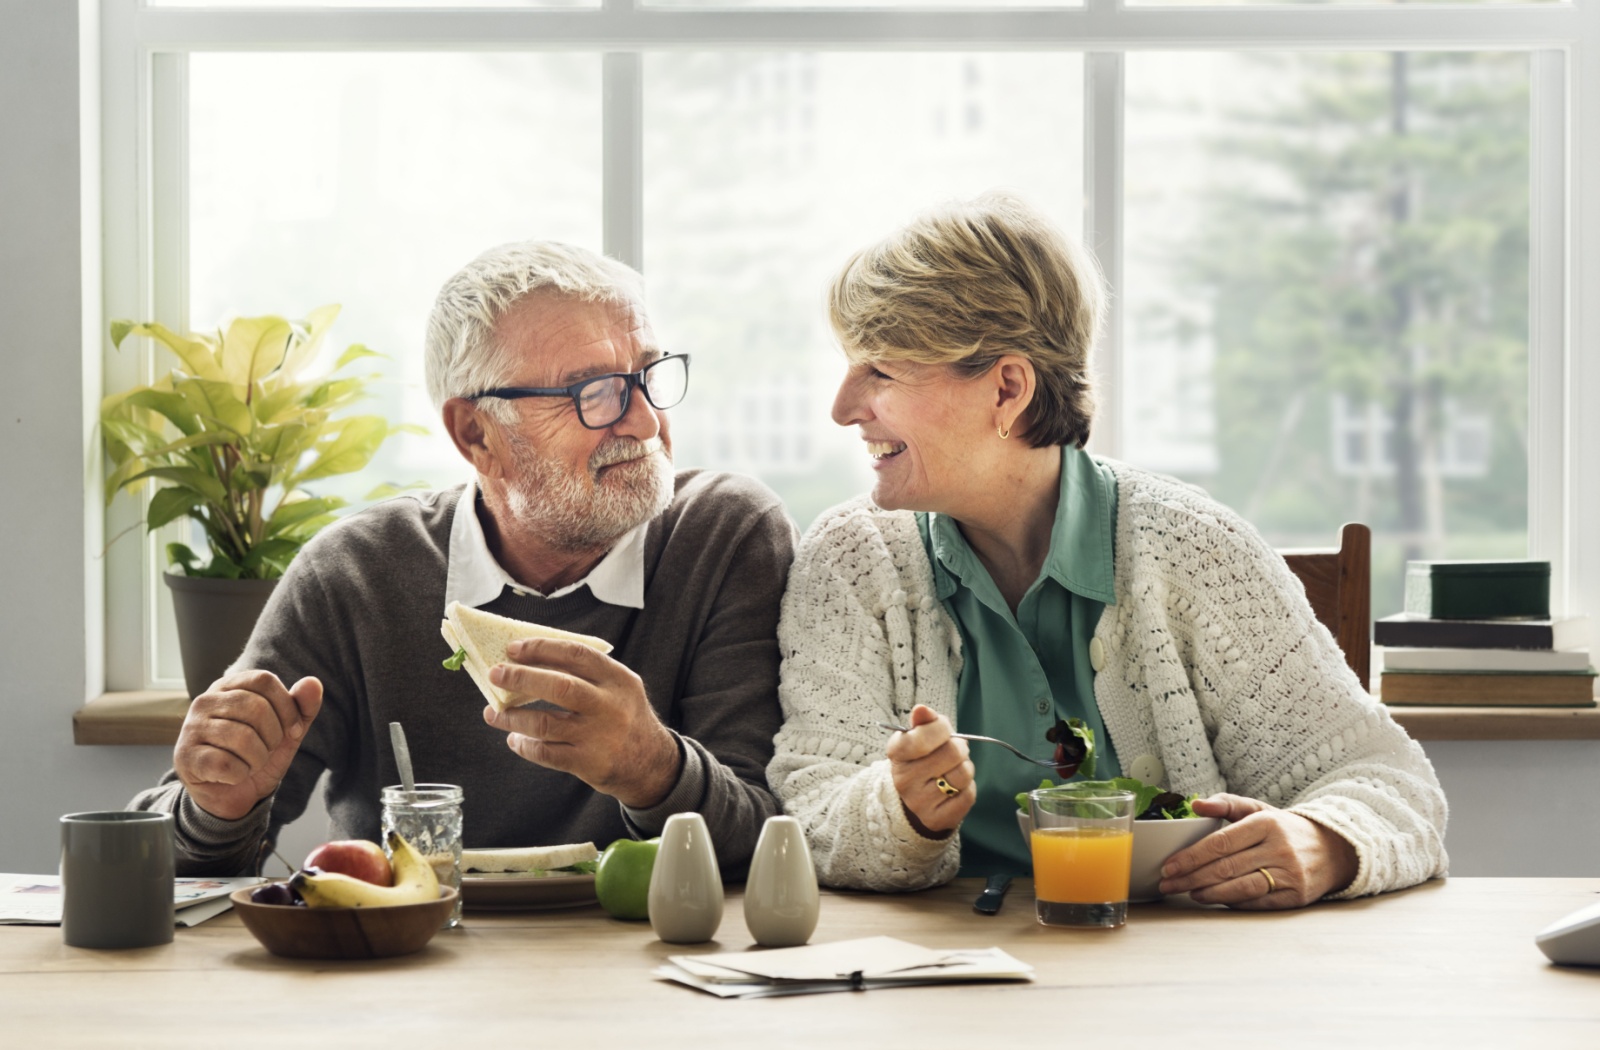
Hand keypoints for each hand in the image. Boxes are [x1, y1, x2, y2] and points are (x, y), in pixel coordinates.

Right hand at [174, 671, 322, 821]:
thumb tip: (313, 683)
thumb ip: (302, 708)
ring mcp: (191, 728)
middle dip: (273, 737)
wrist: (232, 795)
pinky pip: (225, 763)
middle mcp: (205, 701)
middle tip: (266, 751)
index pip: (265, 680)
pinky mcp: (185, 757)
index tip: (291, 730)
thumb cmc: (257, 754)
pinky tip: (232, 775)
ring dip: (258, 759)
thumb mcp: (287, 731)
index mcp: (230, 686)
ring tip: (250, 763)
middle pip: (256, 708)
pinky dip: (239, 774)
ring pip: (242, 737)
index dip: (287, 707)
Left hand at [482, 637, 680, 808]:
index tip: (514, 648)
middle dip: (521, 678)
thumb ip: (587, 674)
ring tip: (493, 713)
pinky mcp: (589, 763)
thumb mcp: (619, 688)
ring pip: (545, 723)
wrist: (651, 764)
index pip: (576, 654)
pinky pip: (546, 753)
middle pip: (559, 686)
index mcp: (618, 679)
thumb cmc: (624, 718)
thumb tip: (532, 660)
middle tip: (496, 674)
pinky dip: (525, 745)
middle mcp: (610, 705)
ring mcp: (599, 736)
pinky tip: (515, 739)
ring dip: (512, 717)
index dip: (542, 649)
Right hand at [886, 704, 975, 837]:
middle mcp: (903, 780)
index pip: (927, 734)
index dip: (942, 728)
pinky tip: (954, 789)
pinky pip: (968, 796)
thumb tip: (922, 710)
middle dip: (960, 748)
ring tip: (953, 770)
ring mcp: (919, 802)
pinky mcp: (936, 819)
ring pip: (963, 775)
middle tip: (953, 752)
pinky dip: (967, 788)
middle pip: (953, 753)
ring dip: (965, 769)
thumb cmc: (921, 759)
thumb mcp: (918, 736)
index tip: (942, 730)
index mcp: (897, 753)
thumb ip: (923, 721)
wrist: (914, 798)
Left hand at [1157, 793, 1358, 908]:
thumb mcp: (1259, 809)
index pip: (1220, 842)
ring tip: (1189, 892)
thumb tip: (1195, 805)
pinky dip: (1233, 902)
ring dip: (1209, 892)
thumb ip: (1226, 803)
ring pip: (1241, 887)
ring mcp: (1289, 874)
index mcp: (1266, 824)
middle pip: (1226, 866)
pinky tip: (1215, 899)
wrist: (1334, 849)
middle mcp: (1279, 848)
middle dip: (1191, 877)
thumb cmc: (1285, 829)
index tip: (1170, 865)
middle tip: (1168, 883)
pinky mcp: (1296, 896)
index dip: (1191, 856)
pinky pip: (1258, 902)